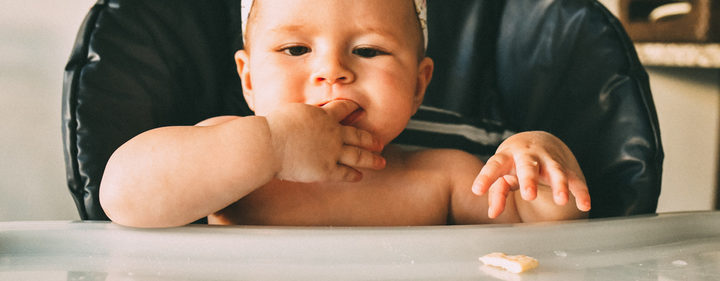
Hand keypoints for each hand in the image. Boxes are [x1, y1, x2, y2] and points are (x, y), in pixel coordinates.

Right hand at [265, 100, 385, 182]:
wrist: (268, 143)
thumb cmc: (270, 128)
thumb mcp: (290, 112)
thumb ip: (300, 116)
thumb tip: (294, 116)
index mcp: (323, 115)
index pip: (344, 108)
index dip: (353, 109)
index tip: (360, 110)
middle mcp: (332, 132)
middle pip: (358, 135)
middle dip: (370, 139)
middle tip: (380, 142)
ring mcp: (332, 151)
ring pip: (359, 155)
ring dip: (371, 159)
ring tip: (380, 161)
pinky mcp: (326, 169)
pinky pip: (345, 173)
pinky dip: (354, 175)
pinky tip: (359, 176)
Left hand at [471, 131, 590, 217]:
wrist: (537, 141)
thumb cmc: (513, 162)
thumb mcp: (502, 173)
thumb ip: (497, 192)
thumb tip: (492, 213)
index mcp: (507, 156)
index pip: (494, 165)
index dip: (486, 177)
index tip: (477, 190)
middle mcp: (528, 156)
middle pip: (528, 165)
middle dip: (529, 180)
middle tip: (529, 195)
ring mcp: (548, 160)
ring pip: (555, 170)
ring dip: (559, 184)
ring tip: (561, 200)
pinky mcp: (566, 167)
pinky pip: (576, 179)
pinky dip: (581, 192)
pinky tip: (585, 205)